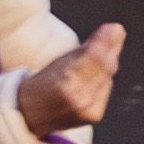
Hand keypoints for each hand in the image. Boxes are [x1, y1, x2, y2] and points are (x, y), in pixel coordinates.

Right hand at [16, 21, 124, 138]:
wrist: (29, 117)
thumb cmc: (42, 84)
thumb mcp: (57, 63)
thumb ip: (85, 49)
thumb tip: (115, 29)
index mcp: (64, 85)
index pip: (93, 59)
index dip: (104, 42)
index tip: (113, 27)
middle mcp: (78, 99)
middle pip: (104, 67)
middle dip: (110, 48)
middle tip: (114, 31)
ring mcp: (87, 109)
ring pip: (107, 77)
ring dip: (109, 61)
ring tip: (108, 47)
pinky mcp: (94, 116)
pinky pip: (106, 89)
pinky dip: (104, 77)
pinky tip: (99, 71)